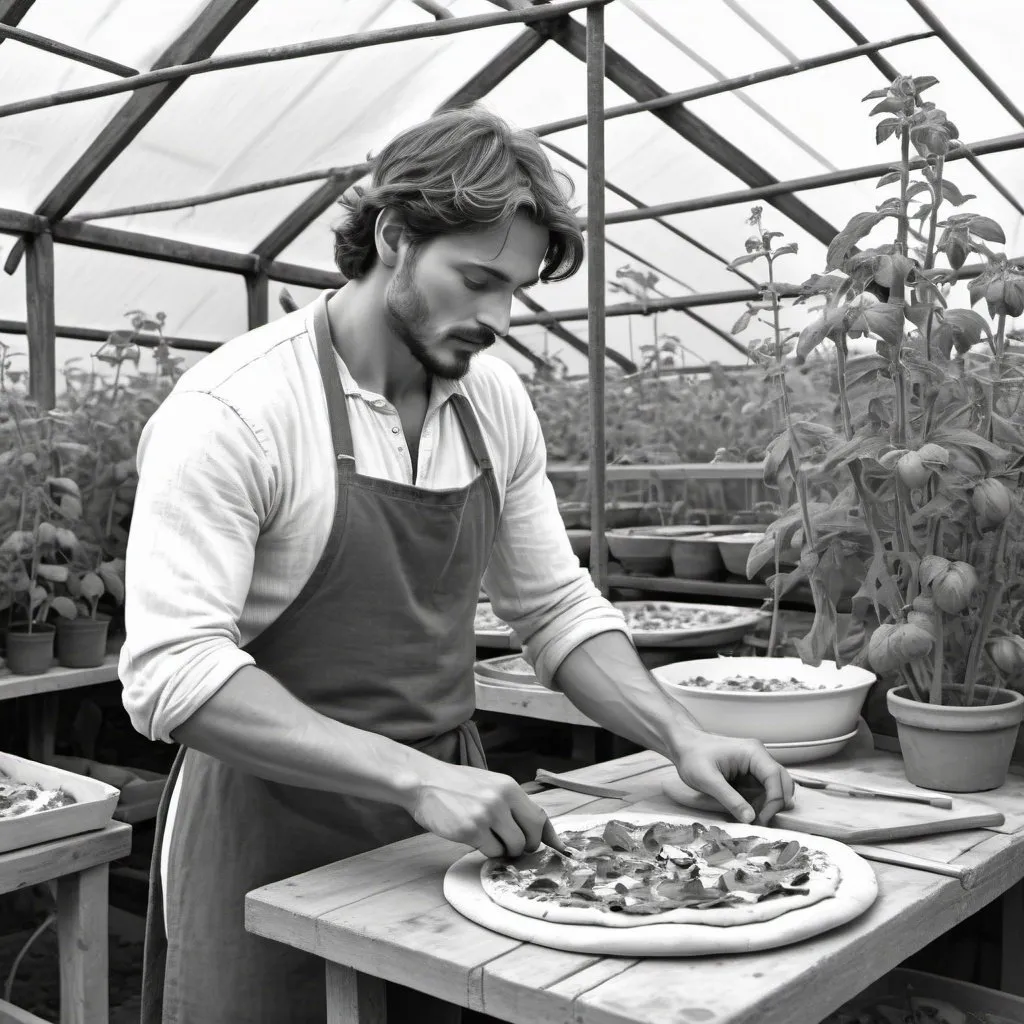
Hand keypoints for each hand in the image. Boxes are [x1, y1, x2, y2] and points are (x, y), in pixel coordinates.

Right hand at [408, 761, 552, 857]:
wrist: (424, 782)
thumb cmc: (457, 785)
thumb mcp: (490, 785)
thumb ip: (511, 803)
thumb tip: (535, 828)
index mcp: (509, 786)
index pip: (540, 816)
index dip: (551, 836)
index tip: (560, 849)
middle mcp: (502, 799)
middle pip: (532, 835)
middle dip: (526, 846)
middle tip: (512, 845)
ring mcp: (487, 815)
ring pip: (512, 847)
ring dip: (503, 850)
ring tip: (487, 836)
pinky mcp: (470, 830)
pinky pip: (491, 852)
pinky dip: (486, 850)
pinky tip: (472, 837)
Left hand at [673, 733, 794, 824]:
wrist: (683, 746)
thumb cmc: (693, 757)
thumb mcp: (707, 780)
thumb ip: (729, 799)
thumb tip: (750, 819)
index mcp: (753, 752)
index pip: (775, 777)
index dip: (773, 801)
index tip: (761, 819)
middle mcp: (759, 756)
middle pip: (783, 782)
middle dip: (775, 804)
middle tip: (760, 821)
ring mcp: (756, 764)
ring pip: (776, 787)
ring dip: (769, 805)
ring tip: (753, 818)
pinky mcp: (750, 773)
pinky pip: (764, 790)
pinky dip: (761, 803)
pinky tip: (748, 811)